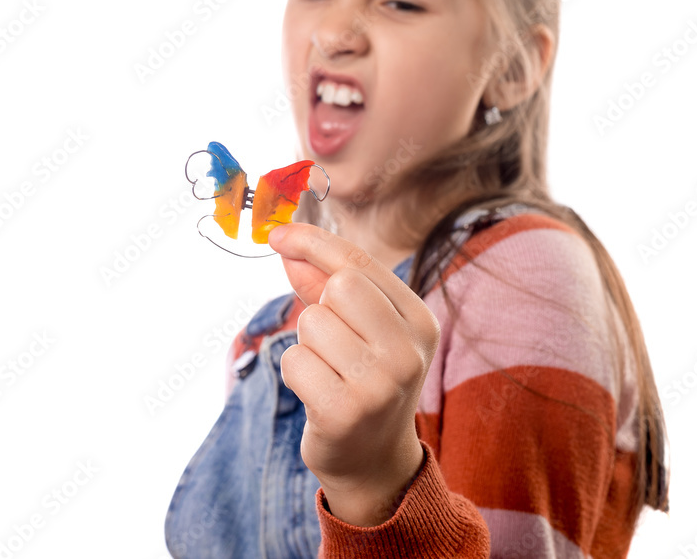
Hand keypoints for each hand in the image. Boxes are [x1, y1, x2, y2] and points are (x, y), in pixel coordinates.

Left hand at [267, 223, 439, 526]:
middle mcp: (409, 351)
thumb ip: (325, 285)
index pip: (360, 261)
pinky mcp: (345, 411)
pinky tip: (319, 394)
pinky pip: (295, 360)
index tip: (277, 234)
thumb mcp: (358, 330)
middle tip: (331, 344)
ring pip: (312, 322)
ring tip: (328, 372)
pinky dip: (296, 373)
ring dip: (307, 344)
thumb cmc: (362, 382)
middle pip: (340, 286)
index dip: (313, 242)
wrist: (372, 461)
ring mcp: (380, 384)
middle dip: (320, 307)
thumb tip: (287, 245)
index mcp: (419, 321)